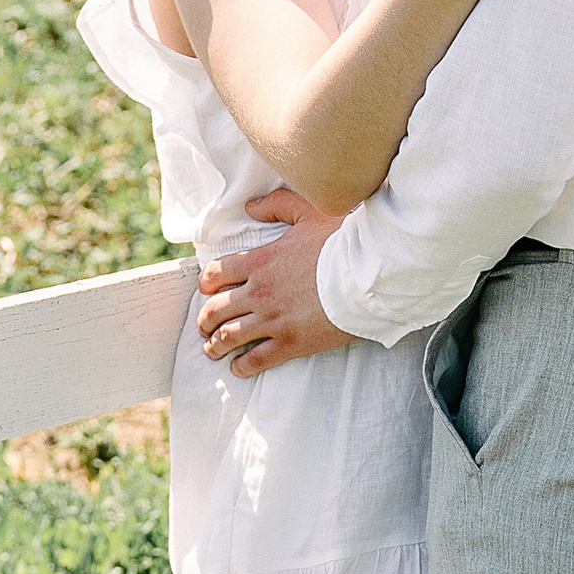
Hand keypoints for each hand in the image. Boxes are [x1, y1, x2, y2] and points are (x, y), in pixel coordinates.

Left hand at [195, 191, 355, 376]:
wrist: (368, 273)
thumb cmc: (342, 241)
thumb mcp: (309, 211)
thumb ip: (277, 205)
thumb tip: (251, 206)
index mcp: (260, 261)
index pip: (216, 274)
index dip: (207, 284)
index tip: (208, 290)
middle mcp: (259, 292)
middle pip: (216, 309)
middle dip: (205, 319)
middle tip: (204, 325)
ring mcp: (273, 319)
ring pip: (230, 337)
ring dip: (216, 345)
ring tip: (213, 349)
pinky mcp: (291, 342)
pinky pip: (256, 359)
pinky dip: (242, 366)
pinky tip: (238, 368)